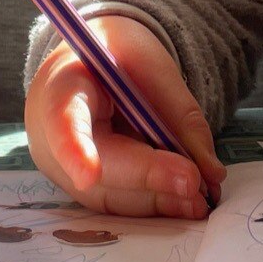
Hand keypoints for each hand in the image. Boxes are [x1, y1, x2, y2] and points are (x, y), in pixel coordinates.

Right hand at [26, 16, 225, 219]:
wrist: (91, 63)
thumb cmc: (117, 57)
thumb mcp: (152, 65)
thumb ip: (181, 114)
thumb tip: (210, 172)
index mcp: (62, 87)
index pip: (64, 121)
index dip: (74, 150)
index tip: (89, 175)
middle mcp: (52, 135)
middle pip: (97, 163)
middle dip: (146, 176)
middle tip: (193, 183)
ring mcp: (64, 167)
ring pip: (110, 194)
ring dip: (156, 199)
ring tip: (199, 201)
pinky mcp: (84, 186)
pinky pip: (119, 201)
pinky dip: (154, 202)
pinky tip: (185, 203)